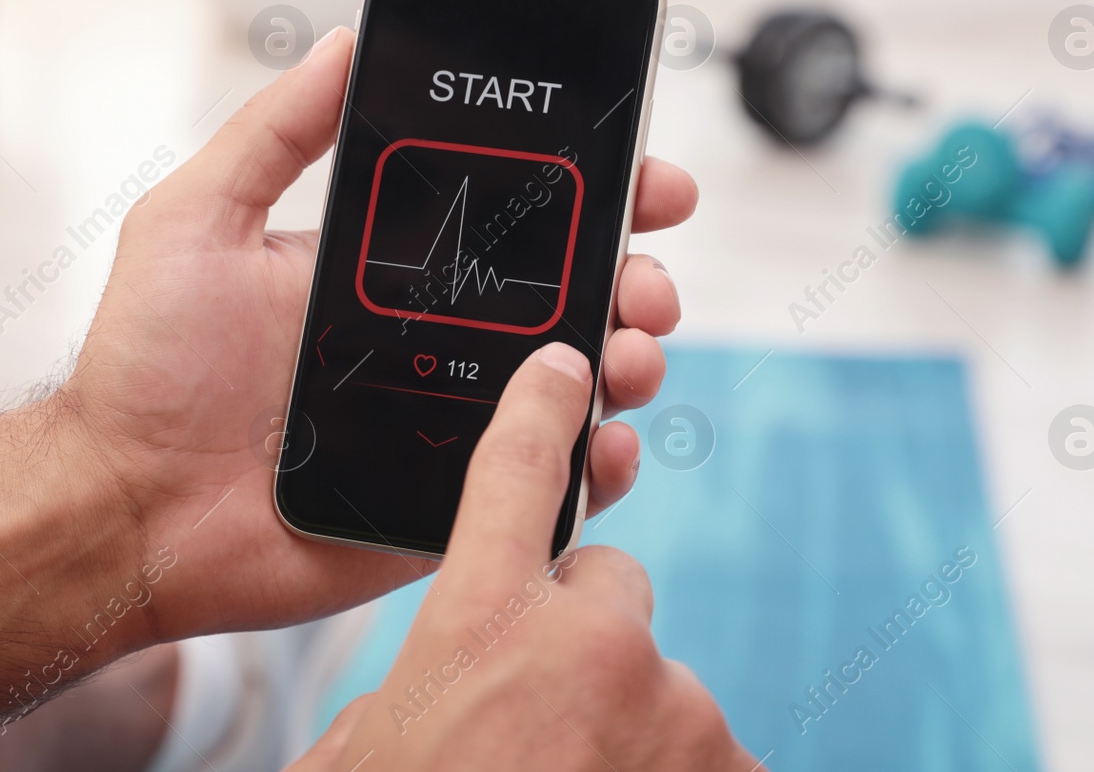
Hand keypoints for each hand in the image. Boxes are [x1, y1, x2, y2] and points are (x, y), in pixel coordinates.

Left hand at [74, 28, 697, 641]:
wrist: (126, 510)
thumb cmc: (147, 368)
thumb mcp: (196, 221)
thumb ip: (271, 134)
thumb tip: (341, 43)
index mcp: (392, 270)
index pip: (513, 218)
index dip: (590, 192)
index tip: (645, 174)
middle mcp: (434, 339)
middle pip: (568, 297)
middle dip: (634, 276)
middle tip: (645, 278)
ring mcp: (449, 421)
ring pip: (574, 384)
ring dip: (629, 359)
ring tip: (630, 353)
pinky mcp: (449, 503)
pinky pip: (545, 482)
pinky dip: (595, 463)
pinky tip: (604, 442)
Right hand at [285, 343, 758, 771]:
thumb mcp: (365, 748)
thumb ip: (423, 683)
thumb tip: (460, 682)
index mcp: (479, 623)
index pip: (513, 475)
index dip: (538, 411)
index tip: (565, 362)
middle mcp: (589, 643)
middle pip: (609, 592)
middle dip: (583, 643)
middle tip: (536, 732)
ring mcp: (675, 709)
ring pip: (660, 688)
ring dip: (628, 734)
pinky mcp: (728, 766)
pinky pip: (704, 756)